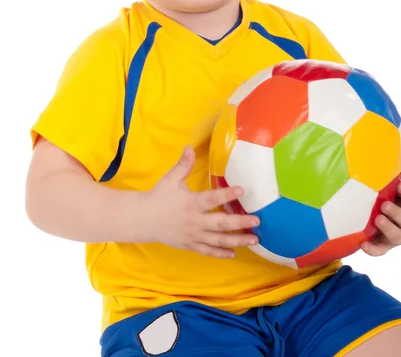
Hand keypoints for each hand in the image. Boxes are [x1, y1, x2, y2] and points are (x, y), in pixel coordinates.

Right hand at [145, 146, 259, 257]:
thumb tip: (189, 147)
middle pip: (221, 224)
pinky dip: (220, 254)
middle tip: (257, 221)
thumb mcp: (170, 179)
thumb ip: (183, 164)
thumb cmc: (159, 197)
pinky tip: (234, 254)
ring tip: (254, 239)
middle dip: (240, 222)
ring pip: (218, 240)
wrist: (143, 219)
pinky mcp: (190, 245)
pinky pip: (207, 251)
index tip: (242, 190)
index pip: (212, 198)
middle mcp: (195, 221)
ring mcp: (193, 235)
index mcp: (191, 202)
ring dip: (237, 240)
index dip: (227, 195)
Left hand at [361, 179, 400, 256]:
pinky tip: (363, 244)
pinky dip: (372, 249)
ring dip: (388, 228)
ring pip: (397, 236)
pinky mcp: (386, 245)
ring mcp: (399, 236)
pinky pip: (380, 250)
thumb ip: (396, 184)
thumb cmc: (390, 196)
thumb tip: (393, 178)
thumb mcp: (395, 188)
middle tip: (385, 205)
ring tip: (378, 219)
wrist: (380, 214)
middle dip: (397, 213)